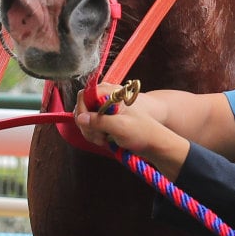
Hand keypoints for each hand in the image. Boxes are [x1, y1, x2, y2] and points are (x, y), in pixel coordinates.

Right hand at [76, 95, 190, 175]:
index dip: (82, 110)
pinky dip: (94, 134)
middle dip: (86, 124)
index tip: (86, 124)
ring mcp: (106, 109)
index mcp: (112, 93)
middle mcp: (107, 99)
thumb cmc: (142, 131)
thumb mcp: (120, 127)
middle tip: (98, 137)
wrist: (154, 141)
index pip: (85, 95)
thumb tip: (80, 118)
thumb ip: (99, 121)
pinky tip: (104, 140)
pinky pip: (92, 125)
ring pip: (86, 118)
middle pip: (83, 108)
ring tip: (103, 140)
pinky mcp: (106, 119)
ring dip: (90, 131)